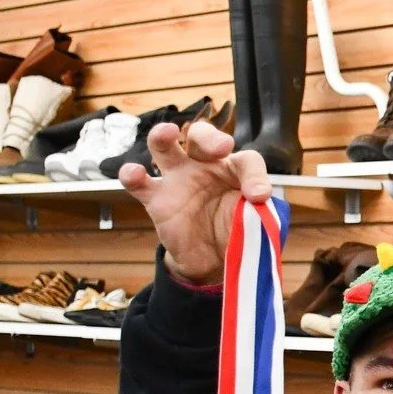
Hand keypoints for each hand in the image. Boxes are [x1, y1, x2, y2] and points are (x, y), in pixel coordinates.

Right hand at [119, 120, 272, 284]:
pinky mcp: (157, 199)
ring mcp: (178, 180)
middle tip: (222, 147)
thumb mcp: (255, 221)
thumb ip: (260, 210)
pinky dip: (132, 174)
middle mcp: (204, 167)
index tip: (259, 197)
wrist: (212, 260)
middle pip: (202, 137)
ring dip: (163, 135)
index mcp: (234, 170)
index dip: (255, 175)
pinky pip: (140, 182)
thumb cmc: (235, 231)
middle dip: (210, 137)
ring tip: (168, 133)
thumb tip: (259, 200)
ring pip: (164, 147)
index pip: (247, 161)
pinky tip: (135, 173)